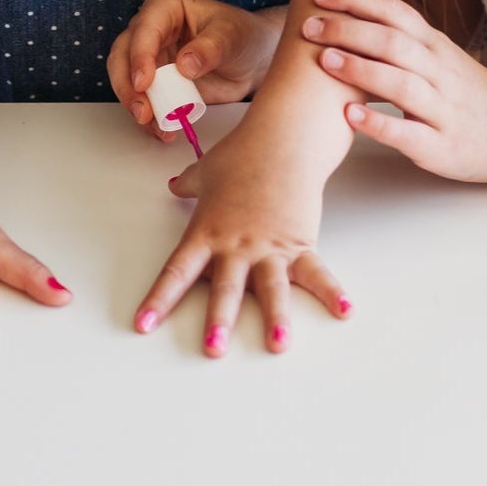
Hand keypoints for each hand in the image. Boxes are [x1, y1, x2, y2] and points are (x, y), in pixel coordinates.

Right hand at [107, 0, 282, 139]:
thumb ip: (210, 48)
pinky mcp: (156, 84)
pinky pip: (144, 101)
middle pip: (122, 55)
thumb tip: (184, 64)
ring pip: (126, 81)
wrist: (252, 60)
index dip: (140, 55)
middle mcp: (151, 31)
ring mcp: (151, 58)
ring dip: (136, 105)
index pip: (144, 28)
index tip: (144, 82)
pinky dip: (149, 119)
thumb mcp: (231, 37)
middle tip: (142, 111)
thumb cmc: (242, 36)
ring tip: (155, 125)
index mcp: (166, 8)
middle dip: (128, 86)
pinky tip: (163, 130)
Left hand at [133, 111, 350, 355]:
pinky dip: (331, 291)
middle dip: (219, 320)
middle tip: (214, 348)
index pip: (178, 271)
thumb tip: (175, 185)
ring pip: (271, 287)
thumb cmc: (245, 151)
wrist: (284, 137)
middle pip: (226, 288)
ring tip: (278, 343)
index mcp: (207, 231)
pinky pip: (315, 272)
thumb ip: (190, 184)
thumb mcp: (208, 169)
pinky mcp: (299, 242)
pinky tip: (343, 311)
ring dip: (275, 317)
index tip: (143, 325)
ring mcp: (270, 246)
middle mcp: (237, 245)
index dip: (159, 299)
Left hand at [305, 0, 486, 182]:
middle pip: (393, 42)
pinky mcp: (441, 145)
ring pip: (401, 82)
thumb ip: (403, 40)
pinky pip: (408, 133)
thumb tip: (350, 18)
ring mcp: (442, 109)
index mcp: (434, 47)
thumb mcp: (439, 57)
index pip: (394, 12)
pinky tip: (350, 117)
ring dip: (361, 69)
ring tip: (324, 61)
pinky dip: (378, 123)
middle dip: (348, 30)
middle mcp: (439, 71)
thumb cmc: (467, 94)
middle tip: (309, 26)